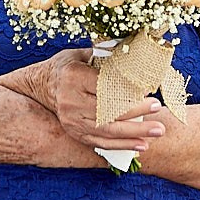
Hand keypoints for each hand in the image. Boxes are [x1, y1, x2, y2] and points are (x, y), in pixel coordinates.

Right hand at [38, 46, 169, 152]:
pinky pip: (101, 142)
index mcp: (74, 77)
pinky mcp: (75, 133)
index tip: (147, 90)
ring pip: (107, 130)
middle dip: (136, 112)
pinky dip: (122, 145)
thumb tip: (134, 53)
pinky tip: (141, 145)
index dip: (127, 91)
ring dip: (134, 133)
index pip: (105, 87)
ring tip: (157, 131)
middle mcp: (71, 101)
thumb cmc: (67, 66)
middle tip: (158, 108)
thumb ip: (105, 54)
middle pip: (108, 111)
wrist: (41, 86)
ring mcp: (72, 120)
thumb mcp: (81, 53)